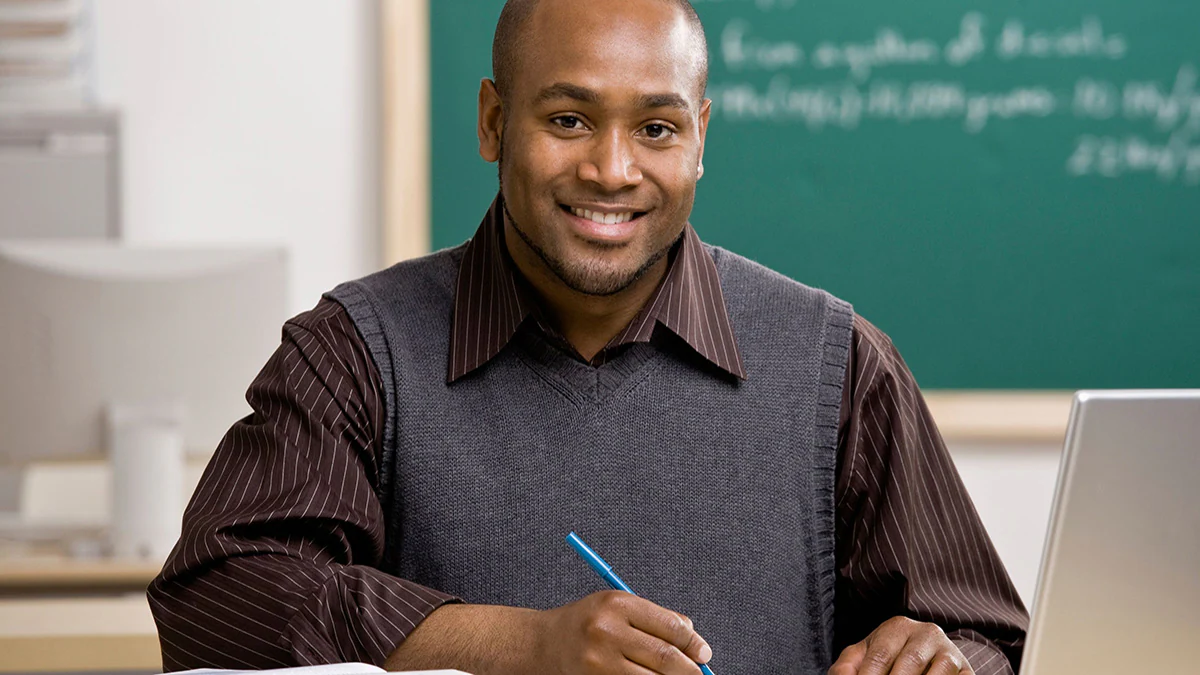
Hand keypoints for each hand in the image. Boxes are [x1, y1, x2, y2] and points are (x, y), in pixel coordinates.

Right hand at [538, 590, 713, 674]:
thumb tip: (694, 640)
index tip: (704, 653)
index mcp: (618, 605)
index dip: (693, 643)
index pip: (670, 626)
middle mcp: (607, 631)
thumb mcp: (618, 606)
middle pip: (665, 657)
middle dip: (689, 669)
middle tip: (700, 674)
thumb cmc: (587, 622)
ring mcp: (599, 661)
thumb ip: (656, 617)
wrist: (543, 644)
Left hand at [829, 617, 972, 674]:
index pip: (879, 656)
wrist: (931, 658)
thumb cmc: (890, 660)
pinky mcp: (968, 670)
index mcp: (897, 627)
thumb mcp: (865, 657)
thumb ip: (847, 666)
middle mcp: (926, 633)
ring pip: (937, 671)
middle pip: (909, 664)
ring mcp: (950, 651)